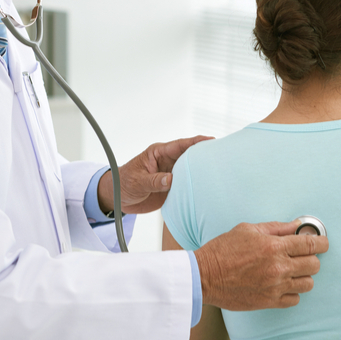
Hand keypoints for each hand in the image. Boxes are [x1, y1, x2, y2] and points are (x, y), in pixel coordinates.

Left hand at [97, 135, 211, 214]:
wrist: (118, 199)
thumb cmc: (123, 184)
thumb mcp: (137, 182)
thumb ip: (154, 181)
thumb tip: (171, 180)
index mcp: (158, 153)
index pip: (180, 145)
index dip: (196, 142)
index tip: (211, 140)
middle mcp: (167, 162)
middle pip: (190, 156)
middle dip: (205, 154)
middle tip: (222, 155)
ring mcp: (171, 174)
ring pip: (191, 171)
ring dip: (203, 172)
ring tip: (221, 171)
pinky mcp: (173, 187)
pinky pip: (187, 185)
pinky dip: (197, 187)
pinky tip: (209, 188)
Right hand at [193, 220, 327, 310]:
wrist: (205, 276)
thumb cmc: (223, 251)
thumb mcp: (248, 230)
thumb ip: (276, 228)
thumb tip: (296, 226)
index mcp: (273, 247)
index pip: (311, 245)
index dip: (321, 243)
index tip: (322, 243)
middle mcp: (278, 268)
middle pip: (314, 265)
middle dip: (311, 258)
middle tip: (302, 255)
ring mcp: (275, 286)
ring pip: (308, 284)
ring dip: (303, 276)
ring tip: (291, 271)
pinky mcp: (269, 302)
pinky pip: (295, 299)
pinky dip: (292, 291)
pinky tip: (282, 284)